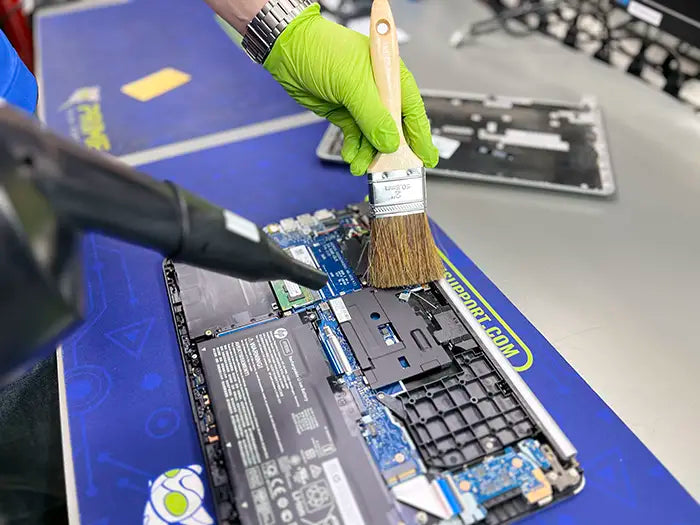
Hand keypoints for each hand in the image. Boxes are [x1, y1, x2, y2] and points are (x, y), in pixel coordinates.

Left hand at [264, 4, 437, 174]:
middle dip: (394, 151)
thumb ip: (373, 115)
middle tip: (392, 171)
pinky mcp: (345, 114)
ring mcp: (362, 104)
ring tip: (362, 165)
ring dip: (369, 154)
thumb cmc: (323, 49)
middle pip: (395, 128)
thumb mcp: (352, 83)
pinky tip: (351, 156)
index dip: (421, 136)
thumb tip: (391, 142)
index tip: (427, 158)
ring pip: (374, 137)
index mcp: (390, 77)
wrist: (288, 50)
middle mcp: (380, 92)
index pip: (413, 110)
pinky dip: (354, 149)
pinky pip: (355, 137)